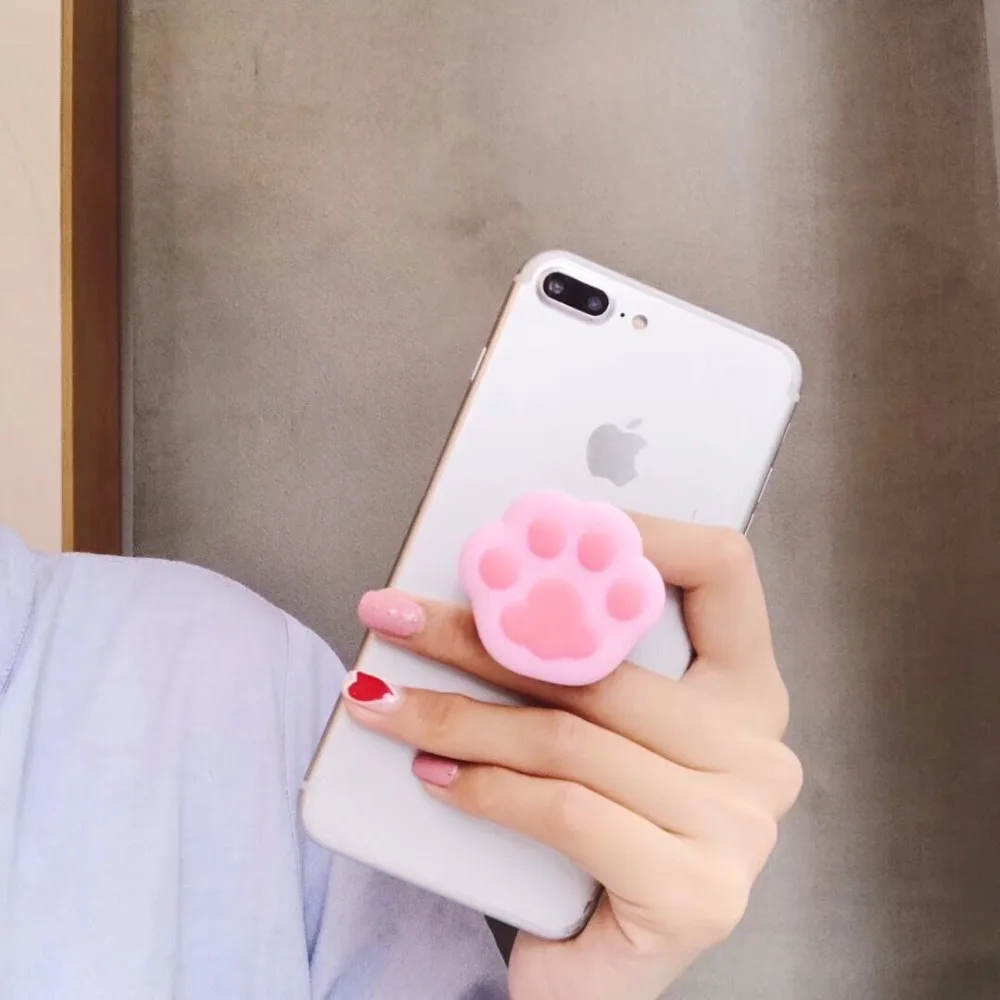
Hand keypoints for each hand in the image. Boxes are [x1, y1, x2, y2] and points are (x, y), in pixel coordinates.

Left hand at [346, 516, 801, 999]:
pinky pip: (565, 811)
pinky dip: (484, 788)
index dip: (646, 534)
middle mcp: (758, 753)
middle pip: (606, 664)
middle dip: (482, 635)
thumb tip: (488, 590)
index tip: (552, 526)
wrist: (602, 976)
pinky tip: (432, 773)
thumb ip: (576, 668)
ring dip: (457, 714)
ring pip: (570, 737)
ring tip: (384, 701)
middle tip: (397, 616)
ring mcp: (737, 828)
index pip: (724, 575)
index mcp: (747, 693)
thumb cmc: (596, 835)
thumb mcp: (599, 734)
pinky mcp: (695, 894)